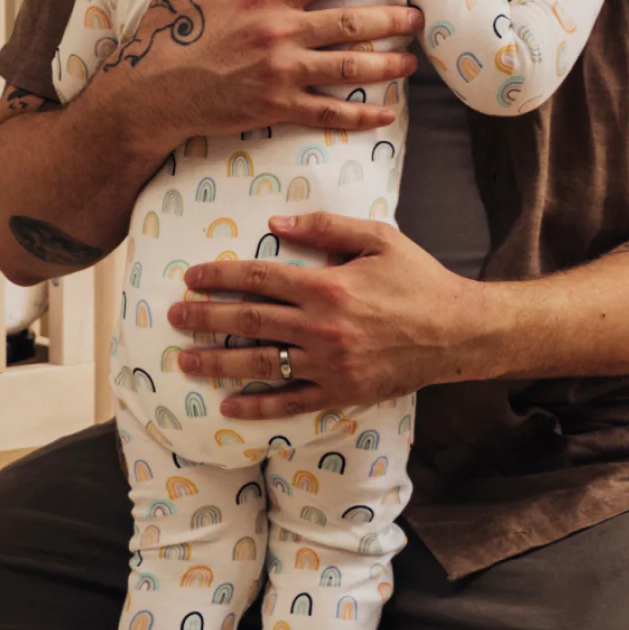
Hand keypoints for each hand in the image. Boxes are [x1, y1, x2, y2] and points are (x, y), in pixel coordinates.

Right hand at [119, 0, 423, 146]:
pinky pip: (327, 112)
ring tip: (410, 63)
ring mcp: (280, 74)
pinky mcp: (275, 108)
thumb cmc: (168, 31)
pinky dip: (359, 116)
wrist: (149, 92)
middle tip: (417, 19)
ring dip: (385, 65)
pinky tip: (384, 114)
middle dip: (390, 21)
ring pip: (348, 68)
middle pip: (350, 24)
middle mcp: (280, 34)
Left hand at [167, 212, 482, 417]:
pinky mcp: (339, 393)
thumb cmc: (417, 279)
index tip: (192, 277)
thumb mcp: (378, 238)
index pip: (259, 278)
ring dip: (217, 361)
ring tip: (185, 359)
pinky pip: (289, 402)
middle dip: (204, 318)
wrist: (456, 332)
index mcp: (327, 286)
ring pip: (260, 363)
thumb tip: (276, 223)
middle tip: (172, 317)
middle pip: (248, 320)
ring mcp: (328, 365)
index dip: (220, 276)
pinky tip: (228, 406)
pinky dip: (256, 406)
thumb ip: (326, 228)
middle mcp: (320, 328)